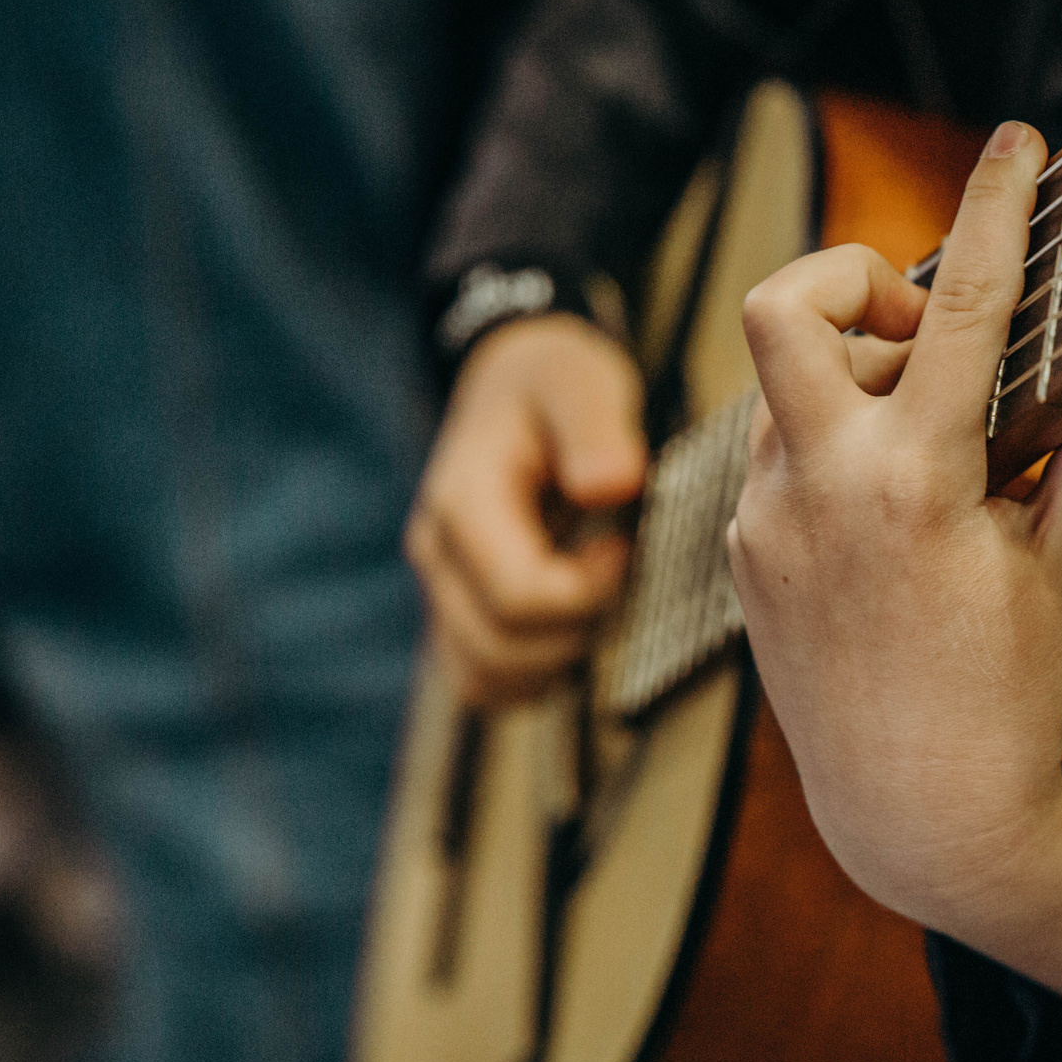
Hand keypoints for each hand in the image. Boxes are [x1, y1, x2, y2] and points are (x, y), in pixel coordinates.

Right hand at [407, 314, 647, 707]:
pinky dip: (534, 673)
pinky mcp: (458, 612)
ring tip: (596, 598)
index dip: (587, 591)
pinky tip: (575, 623)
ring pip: (484, 678)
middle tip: (618, 573)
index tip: (625, 546)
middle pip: (500, 648)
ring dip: (555, 659)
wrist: (515, 384)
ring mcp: (441, 589)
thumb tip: (611, 485)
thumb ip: (595, 427)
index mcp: (463, 502)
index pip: (517, 595)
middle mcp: (437, 554)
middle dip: (577, 628)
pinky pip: (483, 681)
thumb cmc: (554, 382)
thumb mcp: (581, 381)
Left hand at [727, 122, 1061, 1021]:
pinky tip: (889, 508)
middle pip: (788, 303)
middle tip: (929, 334)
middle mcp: (820, 488)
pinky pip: (774, 451)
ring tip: (933, 445)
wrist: (915, 819)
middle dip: (855, 279)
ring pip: (784, 381)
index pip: (965, 305)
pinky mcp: (740, 551)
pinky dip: (831, 443)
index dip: (995, 205)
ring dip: (853, 376)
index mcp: (917, 483)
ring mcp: (763, 520)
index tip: (1017, 143)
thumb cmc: (1008, 696)